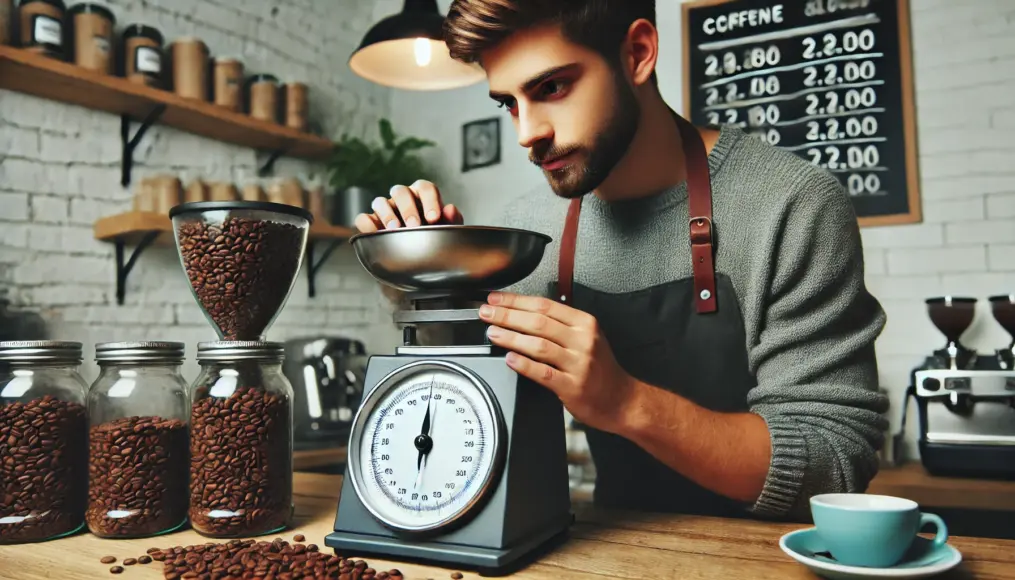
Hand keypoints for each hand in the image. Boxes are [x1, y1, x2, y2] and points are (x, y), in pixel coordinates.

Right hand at [354, 180, 463, 232]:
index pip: (425, 188)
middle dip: (407, 207)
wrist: (416, 267)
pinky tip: (375, 233)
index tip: (434, 218)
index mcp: (422, 198)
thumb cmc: (432, 243)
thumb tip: (450, 208)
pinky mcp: (370, 224)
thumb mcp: (446, 234)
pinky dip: (367, 224)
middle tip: (414, 225)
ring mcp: (385, 211)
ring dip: (386, 214)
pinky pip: (363, 219)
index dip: (430, 200)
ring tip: (394, 229)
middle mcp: (402, 201)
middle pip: (401, 191)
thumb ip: (451, 221)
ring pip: (379, 201)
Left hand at [480, 292, 637, 434]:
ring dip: (511, 337)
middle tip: (487, 314)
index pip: (545, 305)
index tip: (496, 299)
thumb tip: (523, 314)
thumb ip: (561, 325)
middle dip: (507, 315)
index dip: (516, 301)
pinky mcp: (573, 386)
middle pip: (538, 322)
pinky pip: (543, 373)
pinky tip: (510, 359)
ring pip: (539, 345)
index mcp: (585, 323)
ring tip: (492, 333)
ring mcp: (579, 364)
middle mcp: (583, 340)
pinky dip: (524, 364)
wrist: (622, 400)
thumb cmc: (601, 369)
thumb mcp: (588, 338)